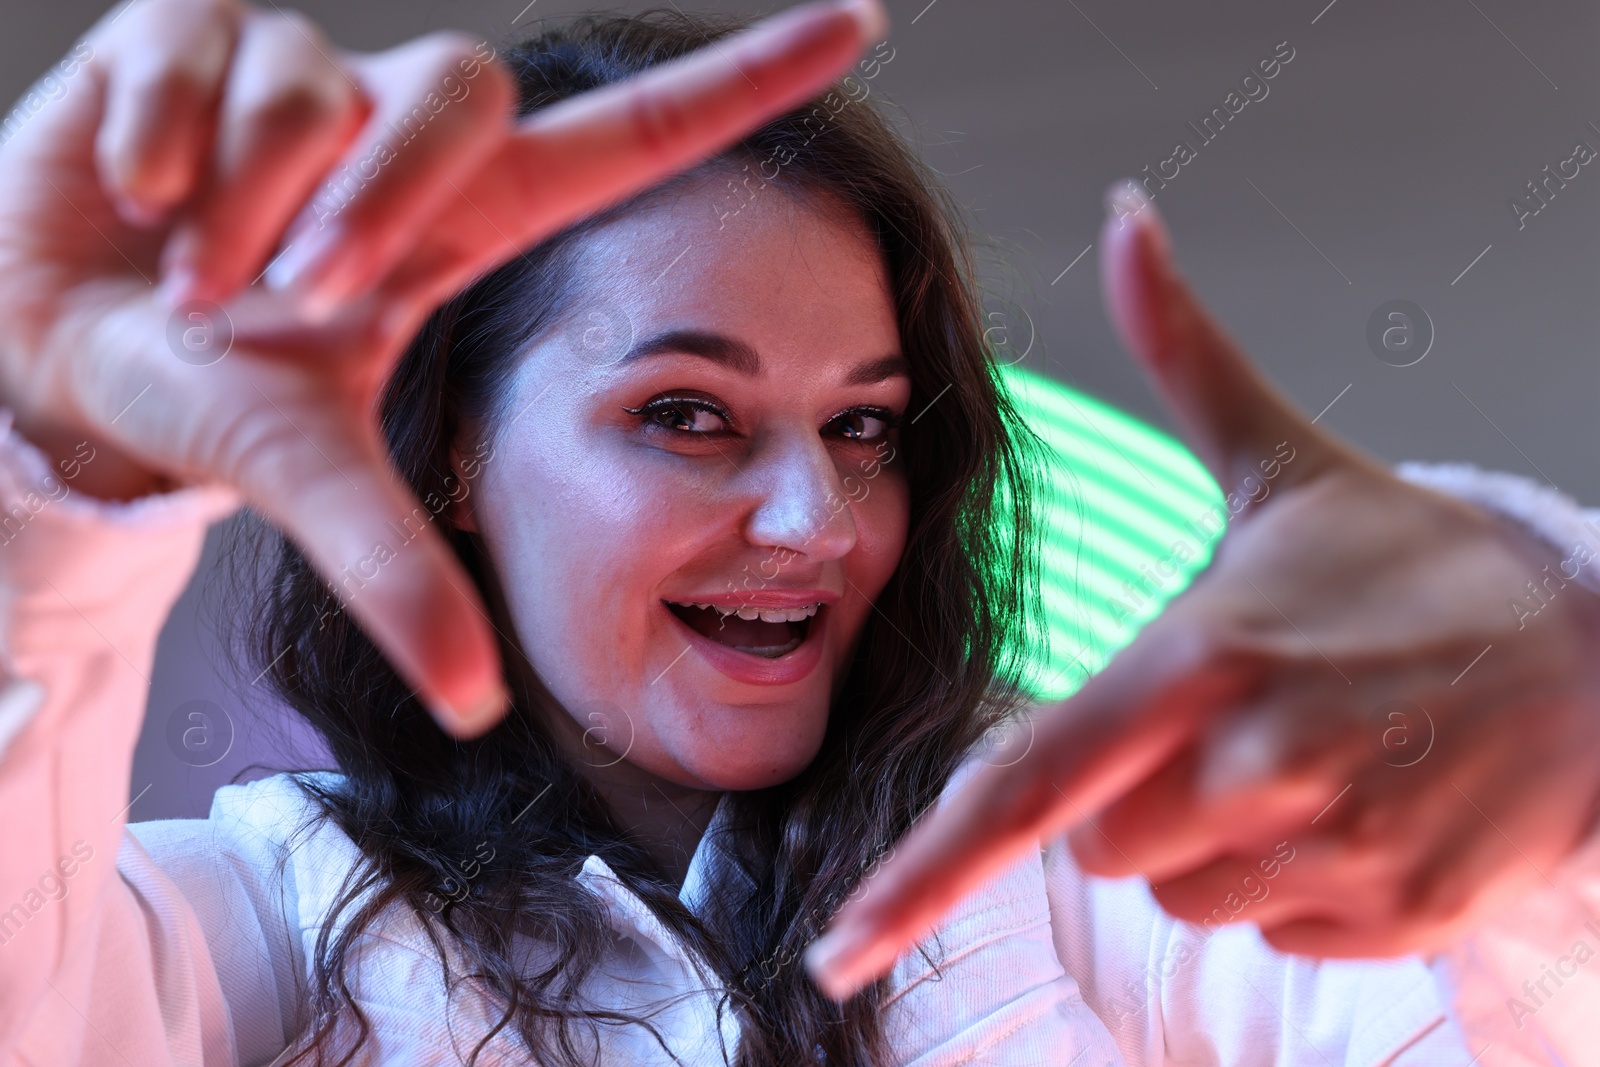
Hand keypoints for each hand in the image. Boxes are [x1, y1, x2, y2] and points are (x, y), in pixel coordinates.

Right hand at [0, 0, 886, 735]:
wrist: (53, 347)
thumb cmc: (210, 394)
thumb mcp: (310, 480)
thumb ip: (400, 575)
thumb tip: (475, 707)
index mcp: (474, 220)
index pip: (639, 129)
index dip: (751, 80)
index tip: (861, 26)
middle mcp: (408, 130)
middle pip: (457, 96)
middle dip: (366, 208)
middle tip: (288, 302)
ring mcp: (309, 68)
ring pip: (317, 86)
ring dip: (241, 205)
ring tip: (195, 272)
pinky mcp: (196, 26)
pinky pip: (199, 45)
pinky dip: (155, 139)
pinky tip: (137, 197)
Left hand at [805, 182, 1599, 998]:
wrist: (1591, 654)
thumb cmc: (1406, 564)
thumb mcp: (1281, 460)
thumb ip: (1180, 352)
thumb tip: (1125, 219)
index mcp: (1202, 653)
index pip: (1027, 783)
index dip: (920, 874)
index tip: (840, 948)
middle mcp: (1259, 761)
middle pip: (1099, 848)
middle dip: (1133, 797)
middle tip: (1228, 720)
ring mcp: (1336, 848)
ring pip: (1183, 896)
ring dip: (1214, 844)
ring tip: (1301, 757)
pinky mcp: (1397, 915)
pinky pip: (1273, 934)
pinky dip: (1290, 885)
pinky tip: (1353, 806)